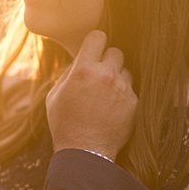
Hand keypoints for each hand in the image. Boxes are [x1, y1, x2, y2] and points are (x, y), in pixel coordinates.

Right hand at [46, 30, 136, 159]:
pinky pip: (131, 90)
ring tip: (105, 94)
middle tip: (100, 73)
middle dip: (108, 60)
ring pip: (125, 71)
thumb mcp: (54, 95)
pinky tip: (112, 108)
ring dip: (117, 77)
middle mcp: (106, 76)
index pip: (98, 37)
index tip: (94, 48)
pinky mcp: (134, 103)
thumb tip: (79, 61)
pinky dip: (123, 95)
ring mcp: (123, 89)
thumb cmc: (65, 124)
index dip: (96, 41)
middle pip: (116, 51)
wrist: (86, 152)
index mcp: (84, 70)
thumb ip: (68, 73)